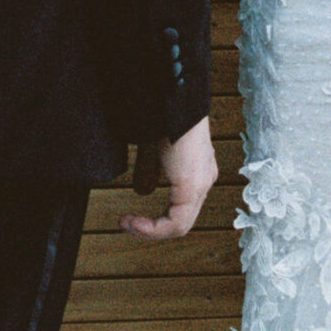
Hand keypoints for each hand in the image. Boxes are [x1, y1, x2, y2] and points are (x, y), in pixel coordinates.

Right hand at [123, 116, 218, 241]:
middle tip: (126, 225)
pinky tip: (135, 223)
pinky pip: (177, 221)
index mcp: (196, 171)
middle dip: (151, 228)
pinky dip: (153, 228)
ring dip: (150, 230)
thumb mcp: (152, 149)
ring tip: (128, 225)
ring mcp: (201, 183)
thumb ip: (149, 171)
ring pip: (180, 225)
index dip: (155, 221)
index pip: (180, 209)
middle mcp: (203, 180)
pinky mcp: (192, 185)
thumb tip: (143, 192)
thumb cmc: (163, 115)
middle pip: (181, 220)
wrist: (170, 100)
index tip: (130, 219)